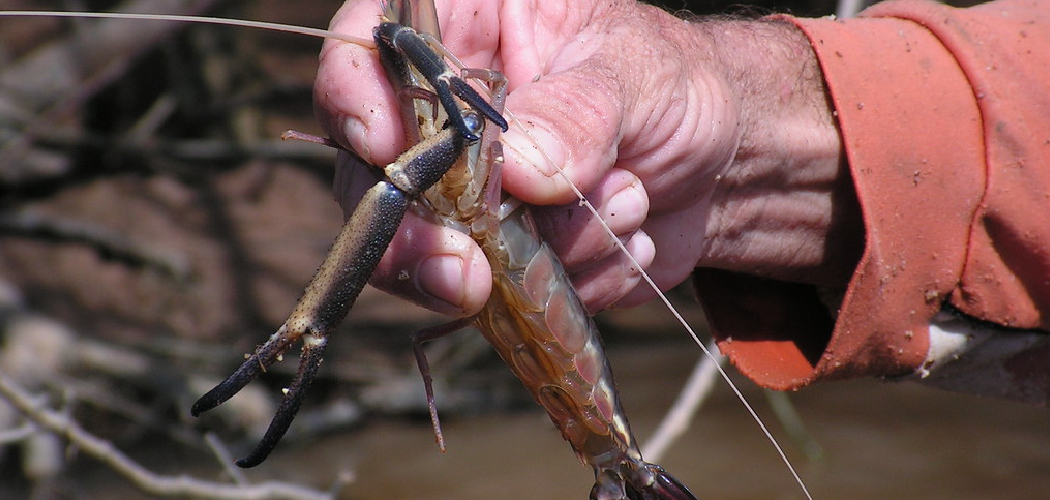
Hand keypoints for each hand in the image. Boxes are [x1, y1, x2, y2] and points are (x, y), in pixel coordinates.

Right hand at [314, 0, 856, 316]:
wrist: (721, 162)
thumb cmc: (670, 84)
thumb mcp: (637, 70)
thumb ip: (580, 110)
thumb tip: (523, 171)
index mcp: (462, 31)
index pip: (368, 47)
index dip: (353, 96)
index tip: (382, 144)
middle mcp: (445, 119)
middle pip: (375, 180)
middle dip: (421, 238)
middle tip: (466, 276)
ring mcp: (467, 196)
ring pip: (445, 252)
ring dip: (546, 251)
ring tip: (630, 198)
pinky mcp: (502, 258)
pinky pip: (512, 295)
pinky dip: (578, 280)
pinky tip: (629, 237)